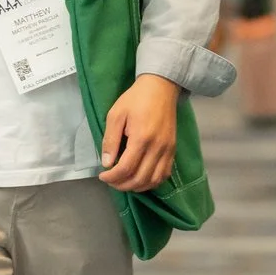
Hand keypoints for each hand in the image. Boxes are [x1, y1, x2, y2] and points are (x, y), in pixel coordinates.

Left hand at [99, 73, 181, 192]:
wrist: (161, 88)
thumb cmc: (135, 99)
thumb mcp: (116, 114)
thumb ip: (110, 140)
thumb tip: (107, 163)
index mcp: (141, 138)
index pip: (126, 168)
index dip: (112, 177)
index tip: (102, 176)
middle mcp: (157, 147)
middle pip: (140, 179)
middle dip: (122, 185)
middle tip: (110, 181)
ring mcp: (167, 150)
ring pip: (153, 180)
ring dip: (136, 186)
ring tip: (123, 182)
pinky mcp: (173, 150)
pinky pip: (164, 174)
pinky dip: (151, 182)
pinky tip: (140, 179)